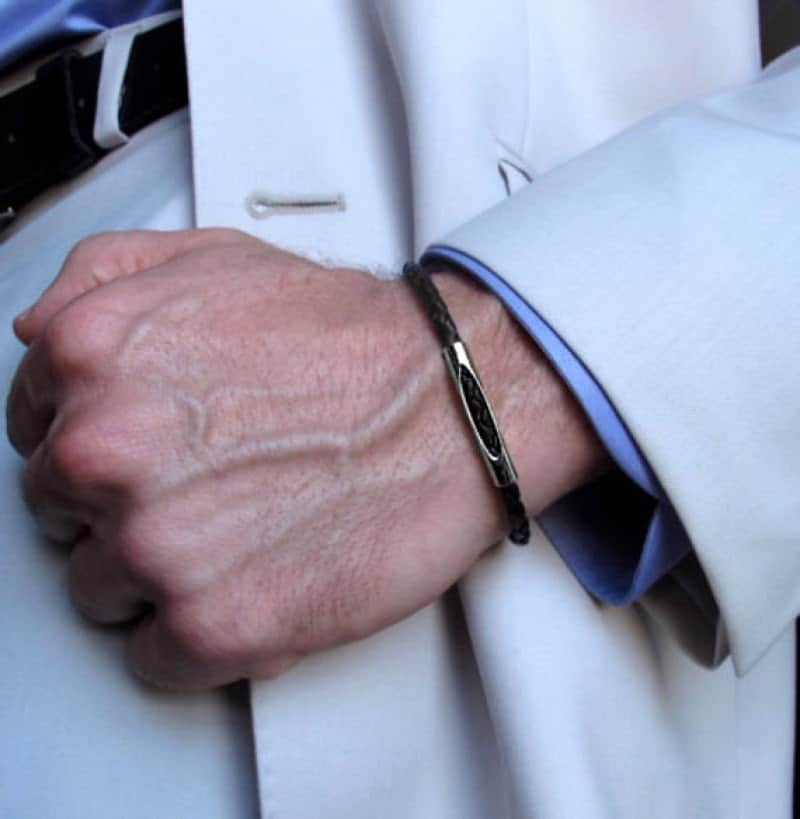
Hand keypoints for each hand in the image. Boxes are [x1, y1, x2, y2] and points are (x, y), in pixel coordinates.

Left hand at [7, 228, 605, 689]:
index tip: (150, 456)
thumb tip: (37, 334)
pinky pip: (152, 658)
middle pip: (61, 516)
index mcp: (92, 357)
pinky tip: (252, 578)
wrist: (454, 406)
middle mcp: (104, 449)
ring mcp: (153, 541)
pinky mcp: (210, 624)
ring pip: (100, 591)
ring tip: (241, 532)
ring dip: (160, 573)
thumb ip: (101, 277)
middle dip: (125, 508)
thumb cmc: (352, 342)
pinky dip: (196, 633)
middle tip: (211, 488)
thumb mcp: (217, 258)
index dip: (99, 450)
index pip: (33, 436)